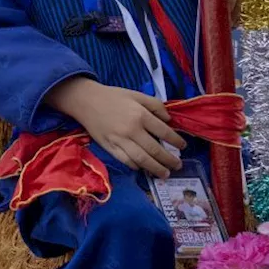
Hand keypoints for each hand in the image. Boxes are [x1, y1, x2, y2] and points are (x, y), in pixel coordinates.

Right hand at [44, 78, 183, 177]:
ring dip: (156, 168)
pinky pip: (125, 160)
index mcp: (140, 115)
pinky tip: (143, 168)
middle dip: (169, 160)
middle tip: (178, 166)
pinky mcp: (109, 147)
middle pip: (155, 150)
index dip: (176, 141)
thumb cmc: (113, 96)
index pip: (164, 132)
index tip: (183, 147)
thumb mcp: (136, 95)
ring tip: (165, 173)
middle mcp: (132, 130)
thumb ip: (155, 105)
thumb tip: (168, 119)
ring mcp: (120, 140)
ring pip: (142, 159)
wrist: (86, 101)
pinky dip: (136, 166)